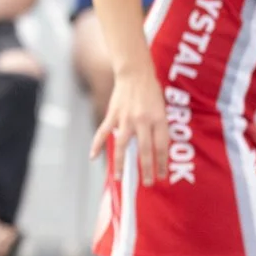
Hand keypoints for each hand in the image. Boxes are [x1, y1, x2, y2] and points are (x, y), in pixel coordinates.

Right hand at [92, 64, 171, 183]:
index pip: (162, 147)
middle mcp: (143, 121)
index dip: (162, 163)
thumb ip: (158, 127)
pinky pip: (103, 133)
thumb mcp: (162, 109)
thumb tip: (155, 149)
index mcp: (158, 119)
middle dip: (146, 169)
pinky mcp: (113, 115)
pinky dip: (96, 145)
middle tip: (147, 183)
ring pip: (123, 146)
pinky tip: (93, 157)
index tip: (162, 175)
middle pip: (145, 151)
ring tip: (120, 178)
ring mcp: (126, 119)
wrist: (135, 72)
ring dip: (121, 164)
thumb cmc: (151, 91)